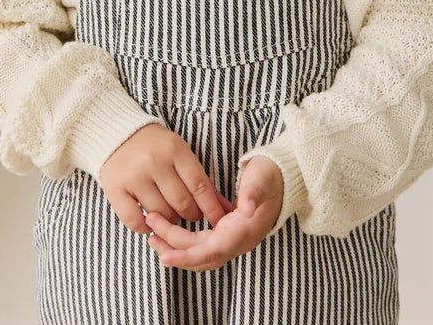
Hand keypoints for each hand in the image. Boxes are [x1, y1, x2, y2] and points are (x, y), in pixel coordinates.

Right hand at [99, 123, 233, 233]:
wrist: (117, 134)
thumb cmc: (155, 146)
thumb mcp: (179, 152)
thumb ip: (197, 178)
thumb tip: (223, 206)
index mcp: (175, 150)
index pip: (199, 185)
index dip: (211, 207)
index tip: (219, 221)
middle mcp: (154, 162)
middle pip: (181, 203)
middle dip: (191, 214)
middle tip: (191, 214)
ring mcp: (134, 177)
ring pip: (161, 214)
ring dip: (169, 220)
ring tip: (170, 213)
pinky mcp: (115, 189)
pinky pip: (134, 221)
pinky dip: (145, 228)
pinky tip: (149, 222)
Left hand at [145, 156, 283, 271]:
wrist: (283, 177)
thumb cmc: (270, 176)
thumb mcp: (262, 179)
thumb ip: (253, 192)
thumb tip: (246, 208)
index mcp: (244, 232)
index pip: (211, 251)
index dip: (187, 256)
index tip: (165, 256)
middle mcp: (237, 241)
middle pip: (200, 254)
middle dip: (173, 248)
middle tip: (150, 231)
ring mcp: (232, 238)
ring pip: (199, 251)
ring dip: (176, 246)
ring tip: (153, 234)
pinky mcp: (227, 231)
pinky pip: (202, 243)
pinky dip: (185, 240)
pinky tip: (170, 228)